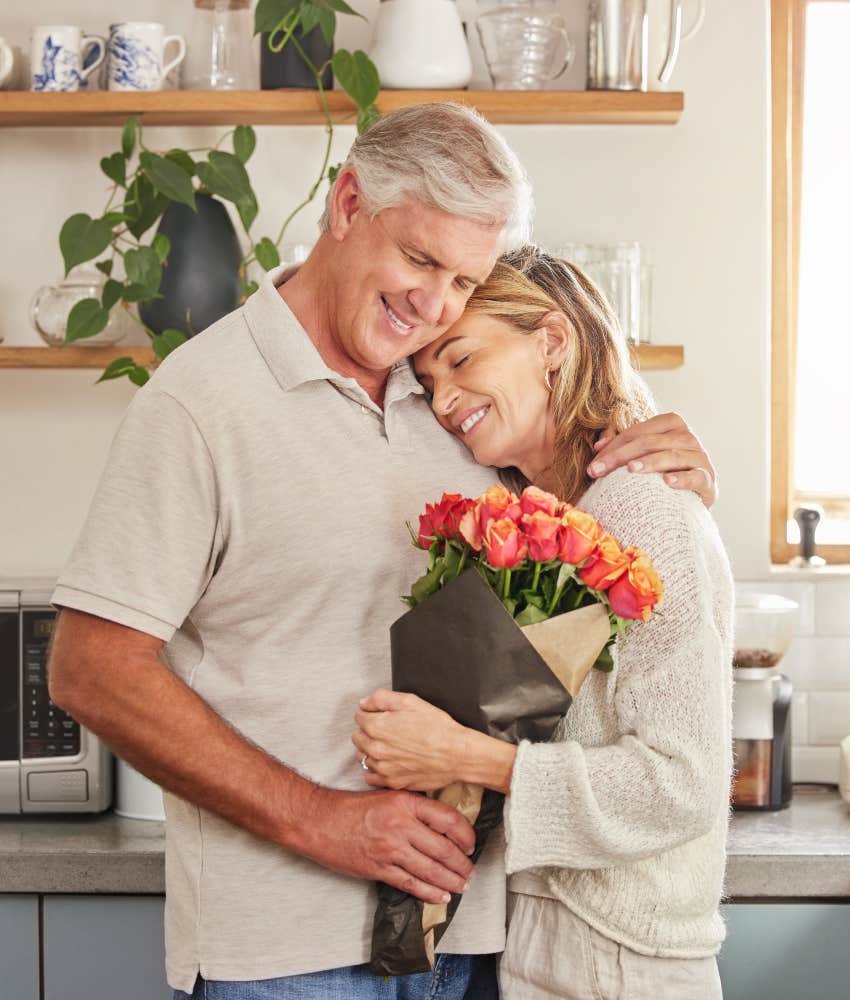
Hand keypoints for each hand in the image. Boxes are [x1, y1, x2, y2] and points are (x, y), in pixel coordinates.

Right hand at [301, 785, 473, 904]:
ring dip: (450, 881)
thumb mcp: (388, 796)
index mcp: (406, 802)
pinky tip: (440, 896)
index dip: (465, 834)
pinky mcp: (379, 869)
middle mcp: (401, 825)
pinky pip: (411, 884)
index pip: (448, 819)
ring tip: (461, 886)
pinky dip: (429, 893)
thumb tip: (441, 823)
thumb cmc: (352, 808)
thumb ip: (414, 807)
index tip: (471, 844)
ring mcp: (390, 849)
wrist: (320, 821)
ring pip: (431, 870)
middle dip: (462, 864)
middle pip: (443, 849)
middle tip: (470, 871)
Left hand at [353, 689, 466, 791]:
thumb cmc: (437, 727)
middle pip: (357, 737)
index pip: (359, 716)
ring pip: (362, 756)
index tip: (380, 714)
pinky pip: (370, 776)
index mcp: (377, 726)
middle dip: (367, 730)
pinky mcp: (391, 782)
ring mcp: (382, 768)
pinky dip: (375, 769)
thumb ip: (382, 698)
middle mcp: (375, 749)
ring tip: (389, 745)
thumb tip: (364, 703)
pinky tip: (387, 762)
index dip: (370, 712)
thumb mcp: (410, 701)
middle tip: (386, 729)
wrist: (455, 754)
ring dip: (370, 750)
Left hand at [587, 411, 717, 507]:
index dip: (613, 447)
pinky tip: (667, 483)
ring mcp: (700, 457)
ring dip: (650, 463)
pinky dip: (682, 478)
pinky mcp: (709, 480)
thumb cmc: (661, 474)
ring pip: (672, 456)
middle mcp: (688, 437)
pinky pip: (696, 476)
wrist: (692, 498)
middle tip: (598, 471)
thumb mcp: (642, 457)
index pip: (638, 432)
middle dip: (621, 456)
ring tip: (630, 470)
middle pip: (650, 442)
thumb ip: (622, 447)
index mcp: (672, 424)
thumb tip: (598, 445)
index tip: (592, 466)